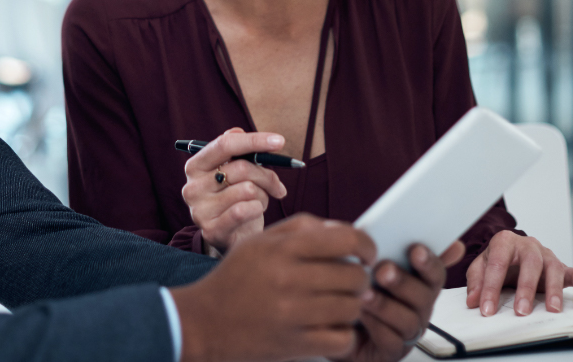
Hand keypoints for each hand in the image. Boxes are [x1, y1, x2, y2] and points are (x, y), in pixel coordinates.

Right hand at [171, 214, 376, 361]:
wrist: (204, 321)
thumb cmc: (236, 278)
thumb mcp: (261, 240)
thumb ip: (303, 228)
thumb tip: (346, 229)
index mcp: (282, 248)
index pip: (346, 239)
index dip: (366, 246)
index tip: (368, 254)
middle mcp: (288, 278)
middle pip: (354, 276)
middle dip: (360, 279)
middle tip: (351, 282)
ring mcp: (292, 313)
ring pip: (353, 308)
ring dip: (352, 307)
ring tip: (339, 304)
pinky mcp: (294, 344)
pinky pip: (343, 339)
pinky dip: (343, 334)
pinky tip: (331, 327)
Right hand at [182, 128, 287, 253]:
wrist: (232, 236)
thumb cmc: (236, 198)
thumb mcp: (236, 172)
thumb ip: (237, 151)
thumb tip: (237, 130)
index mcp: (195, 166)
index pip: (225, 144)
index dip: (254, 140)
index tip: (279, 141)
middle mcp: (192, 187)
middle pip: (241, 168)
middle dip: (266, 175)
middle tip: (277, 185)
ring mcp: (199, 210)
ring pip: (248, 190)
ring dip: (261, 196)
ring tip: (257, 203)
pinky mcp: (211, 231)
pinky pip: (245, 210)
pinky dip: (258, 210)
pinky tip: (254, 213)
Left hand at [335, 241, 464, 361]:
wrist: (329, 321)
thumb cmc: (353, 287)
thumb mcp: (367, 260)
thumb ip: (389, 243)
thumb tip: (419, 229)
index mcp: (417, 283)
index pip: (434, 272)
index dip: (429, 261)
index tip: (415, 249)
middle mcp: (417, 308)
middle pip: (424, 297)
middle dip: (404, 282)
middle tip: (384, 270)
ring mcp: (406, 331)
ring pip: (409, 321)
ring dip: (387, 305)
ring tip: (365, 293)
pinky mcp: (391, 351)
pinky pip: (391, 342)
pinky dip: (376, 326)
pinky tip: (360, 314)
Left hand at [466, 230, 572, 316]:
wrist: (511, 251)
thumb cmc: (497, 259)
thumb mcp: (480, 267)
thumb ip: (476, 282)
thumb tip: (473, 301)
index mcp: (505, 241)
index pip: (497, 263)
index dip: (490, 287)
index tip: (486, 309)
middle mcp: (529, 245)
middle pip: (531, 262)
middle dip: (526, 288)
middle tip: (522, 311)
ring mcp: (547, 255)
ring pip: (554, 268)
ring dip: (554, 290)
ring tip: (552, 309)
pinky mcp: (563, 267)